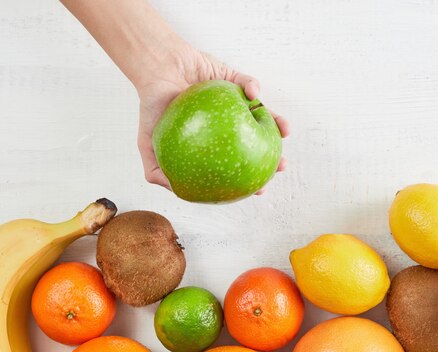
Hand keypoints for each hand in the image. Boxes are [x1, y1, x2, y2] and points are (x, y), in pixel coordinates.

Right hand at [135, 42, 288, 191]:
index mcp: (214, 143)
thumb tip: (176, 191)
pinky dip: (254, 88)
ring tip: (284, 130)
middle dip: (274, 157)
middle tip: (282, 166)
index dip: (250, 180)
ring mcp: (235, 105)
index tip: (260, 190)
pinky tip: (254, 94)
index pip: (236, 166)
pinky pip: (249, 85)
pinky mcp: (236, 82)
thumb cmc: (154, 107)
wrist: (154, 69)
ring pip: (264, 117)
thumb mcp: (148, 144)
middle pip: (257, 145)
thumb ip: (157, 170)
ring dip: (277, 123)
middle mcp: (229, 127)